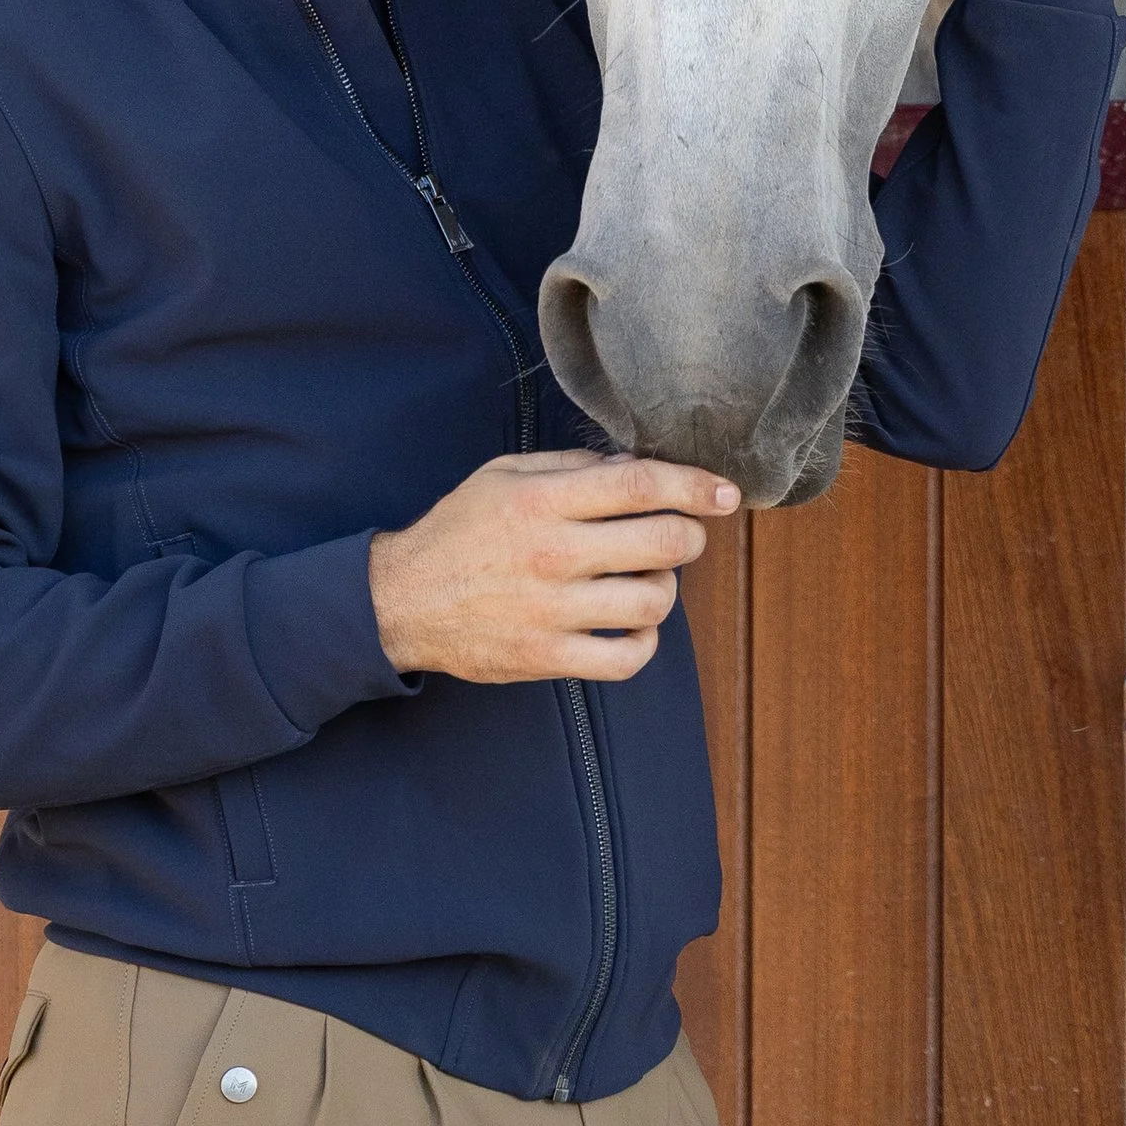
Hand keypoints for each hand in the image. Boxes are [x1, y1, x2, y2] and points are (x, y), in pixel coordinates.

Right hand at [368, 451, 739, 684]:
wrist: (402, 601)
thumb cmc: (458, 531)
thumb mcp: (503, 475)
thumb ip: (572, 466)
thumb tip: (637, 468)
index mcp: (542, 501)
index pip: (641, 486)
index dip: (695, 485)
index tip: (724, 492)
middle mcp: (553, 554)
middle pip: (664, 544)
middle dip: (689, 536)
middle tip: (681, 535)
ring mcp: (552, 611)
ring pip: (653, 602)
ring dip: (665, 588)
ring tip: (645, 578)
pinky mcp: (548, 657)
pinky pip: (626, 659)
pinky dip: (644, 642)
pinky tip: (632, 625)